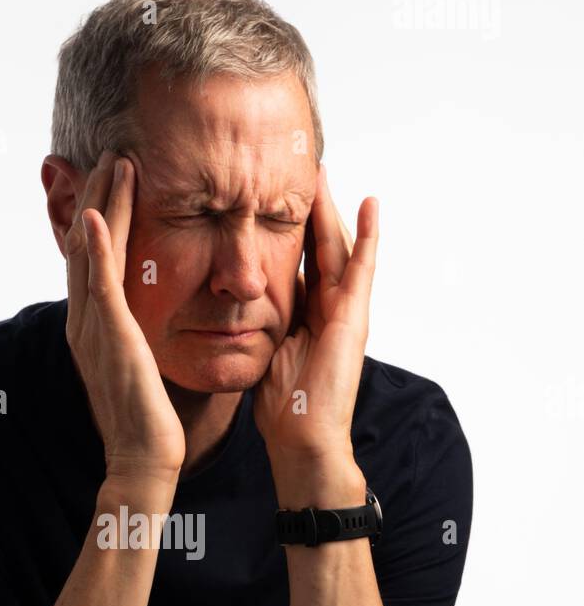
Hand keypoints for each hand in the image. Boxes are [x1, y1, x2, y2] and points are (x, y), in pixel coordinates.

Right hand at [65, 149, 184, 485]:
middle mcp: (85, 322)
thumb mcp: (140, 364)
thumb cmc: (149, 420)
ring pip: (94, 253)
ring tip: (114, 162)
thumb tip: (148, 318)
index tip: (116, 178)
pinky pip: (100, 285)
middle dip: (98, 195)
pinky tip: (96, 213)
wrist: (144, 459)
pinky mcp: (112, 338)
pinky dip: (97, 247)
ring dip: (102, 204)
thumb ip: (137, 334)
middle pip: (87, 245)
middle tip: (111, 152)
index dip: (102, 214)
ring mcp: (94, 328)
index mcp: (93, 326)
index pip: (94, 258)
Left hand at [253, 165, 377, 500]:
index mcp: (306, 313)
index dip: (288, 228)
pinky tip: (371, 203)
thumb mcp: (263, 351)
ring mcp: (345, 310)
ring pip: (337, 247)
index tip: (272, 196)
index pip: (297, 260)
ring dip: (333, 208)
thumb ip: (258, 324)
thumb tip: (234, 304)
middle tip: (302, 167)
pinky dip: (369, 236)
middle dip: (310, 208)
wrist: (303, 437)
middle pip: (318, 245)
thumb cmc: (284, 406)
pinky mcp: (355, 318)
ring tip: (326, 171)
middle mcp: (328, 306)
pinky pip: (362, 269)